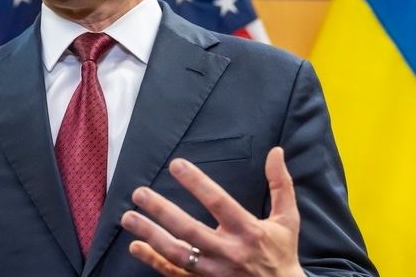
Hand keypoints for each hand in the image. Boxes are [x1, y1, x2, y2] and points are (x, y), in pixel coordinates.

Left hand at [120, 147, 301, 276]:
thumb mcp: (287, 220)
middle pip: (190, 230)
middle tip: (139, 193)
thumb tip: (276, 151)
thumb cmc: (282, 253)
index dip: (197, 183)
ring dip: (150, 235)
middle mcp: (229, 253)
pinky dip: (153, 261)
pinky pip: (174, 274)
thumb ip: (281, 185)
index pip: (219, 202)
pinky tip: (135, 247)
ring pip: (177, 254)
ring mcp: (214, 272)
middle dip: (162, 211)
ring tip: (128, 217)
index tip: (176, 165)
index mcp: (249, 231)